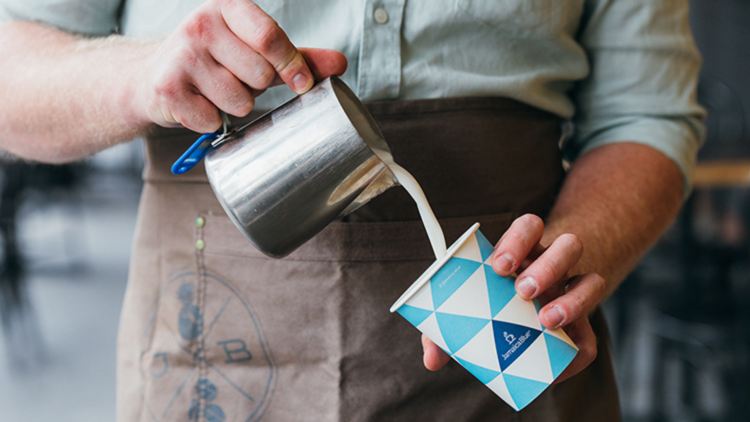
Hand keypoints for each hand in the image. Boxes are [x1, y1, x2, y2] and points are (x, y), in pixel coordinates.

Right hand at [131, 0, 346, 132]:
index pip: (269, 36)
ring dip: (234, 106)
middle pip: (259, 75)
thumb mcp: (256, 50)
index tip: (302, 83)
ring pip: (239, 102)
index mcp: (229, 8)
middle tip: (236, 79)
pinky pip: (213, 120)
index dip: (291, 65)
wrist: (154, 75)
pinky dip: (211, 121)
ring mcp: (181, 56)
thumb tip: (340, 63)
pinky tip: (197, 103)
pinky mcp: (167, 88)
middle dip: (255, 88)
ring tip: (214, 91)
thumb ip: (297, 56)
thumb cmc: (215, 61)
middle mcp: (201, 25)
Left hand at [422, 214, 605, 383]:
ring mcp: (572, 294)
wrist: (524, 324)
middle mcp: (553, 266)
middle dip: (547, 267)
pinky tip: (558, 361)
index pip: (530, 226)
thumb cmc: (489, 309)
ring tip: (546, 320)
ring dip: (572, 300)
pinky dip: (577, 348)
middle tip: (522, 291)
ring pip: (592, 280)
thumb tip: (431, 358)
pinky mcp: (584, 327)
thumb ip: (446, 330)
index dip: (518, 239)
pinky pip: (591, 338)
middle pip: (568, 246)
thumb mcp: (468, 311)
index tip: (499, 265)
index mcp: (524, 252)